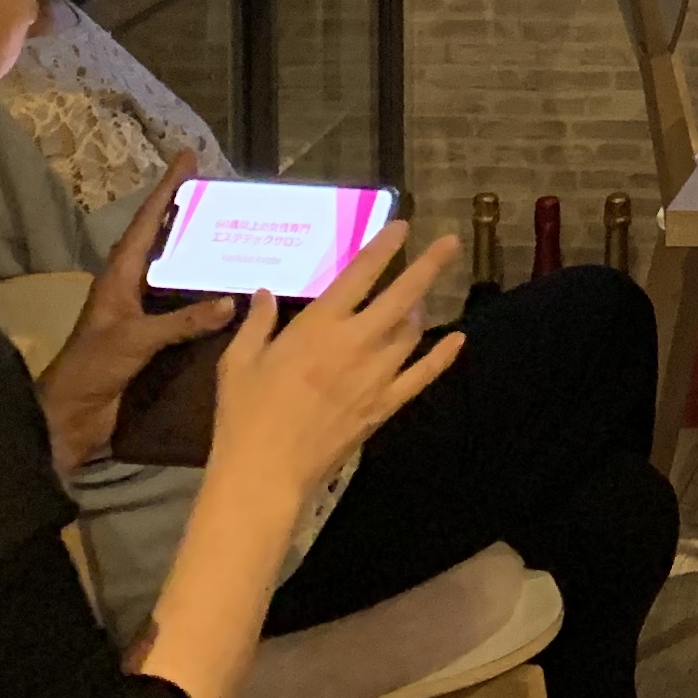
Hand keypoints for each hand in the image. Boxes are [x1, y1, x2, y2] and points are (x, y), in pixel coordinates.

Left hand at [35, 162, 231, 477]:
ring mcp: (140, 314)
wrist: (69, 416)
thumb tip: (232, 301)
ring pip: (175, 275)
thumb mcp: (135, 339)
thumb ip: (182, 321)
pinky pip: (184, 310)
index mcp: (119, 276)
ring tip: (236, 237)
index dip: (167, 188)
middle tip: (223, 194)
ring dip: (200, 256)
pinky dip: (206, 300)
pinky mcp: (150, 341)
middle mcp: (131, 288)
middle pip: (162, 241)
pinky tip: (233, 298)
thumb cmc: (92, 367)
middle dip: (188, 215)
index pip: (147, 222)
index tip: (187, 156)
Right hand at [206, 222, 465, 500]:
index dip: (384, 247)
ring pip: (411, 332)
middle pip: (402, 295)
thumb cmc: (245, 413)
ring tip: (418, 301)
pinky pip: (421, 375)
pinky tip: (458, 341)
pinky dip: (442, 356)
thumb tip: (265, 293)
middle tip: (450, 244)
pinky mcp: (384, 406)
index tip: (403, 226)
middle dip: (429, 266)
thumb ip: (257, 323)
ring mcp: (375, 375)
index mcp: (319, 325)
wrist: (266, 471)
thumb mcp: (239, 360)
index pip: (360, 274)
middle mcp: (356, 342)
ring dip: (419, 310)